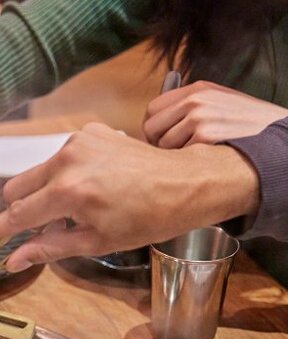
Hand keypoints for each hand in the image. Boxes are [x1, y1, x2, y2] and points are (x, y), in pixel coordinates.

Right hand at [0, 123, 259, 271]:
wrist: (187, 182)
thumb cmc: (147, 219)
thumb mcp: (96, 241)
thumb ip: (48, 248)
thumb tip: (12, 261)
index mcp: (67, 192)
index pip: (17, 214)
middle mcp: (66, 160)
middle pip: (15, 187)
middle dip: (19, 210)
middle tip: (37, 228)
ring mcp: (77, 141)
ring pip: (37, 172)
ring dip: (43, 192)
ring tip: (71, 209)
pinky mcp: (89, 132)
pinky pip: (60, 156)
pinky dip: (64, 174)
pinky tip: (90, 185)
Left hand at [144, 81, 287, 147]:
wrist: (280, 138)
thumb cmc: (248, 127)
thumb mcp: (220, 104)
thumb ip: (190, 108)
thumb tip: (153, 127)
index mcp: (198, 89)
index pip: (152, 109)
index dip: (155, 127)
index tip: (163, 138)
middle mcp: (195, 100)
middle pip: (150, 128)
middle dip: (159, 142)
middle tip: (178, 150)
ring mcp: (199, 116)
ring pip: (162, 145)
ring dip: (176, 154)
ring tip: (200, 152)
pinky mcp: (205, 135)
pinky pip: (178, 156)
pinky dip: (190, 161)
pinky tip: (208, 157)